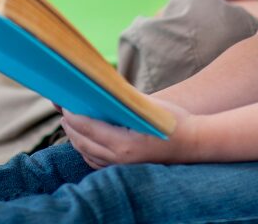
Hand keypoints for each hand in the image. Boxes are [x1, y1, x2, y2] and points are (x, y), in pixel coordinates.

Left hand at [60, 100, 197, 168]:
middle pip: (83, 143)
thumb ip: (122, 99)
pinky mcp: (126, 169)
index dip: (73, 116)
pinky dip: (87, 151)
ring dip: (76, 139)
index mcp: (124, 143)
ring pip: (88, 155)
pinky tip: (84, 140)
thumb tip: (100, 88)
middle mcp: (121, 159)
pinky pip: (98, 163)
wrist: (195, 143)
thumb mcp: (147, 105)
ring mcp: (123, 167)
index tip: (65, 104)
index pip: (88, 128)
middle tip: (62, 111)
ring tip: (70, 123)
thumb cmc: (173, 121)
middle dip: (70, 127)